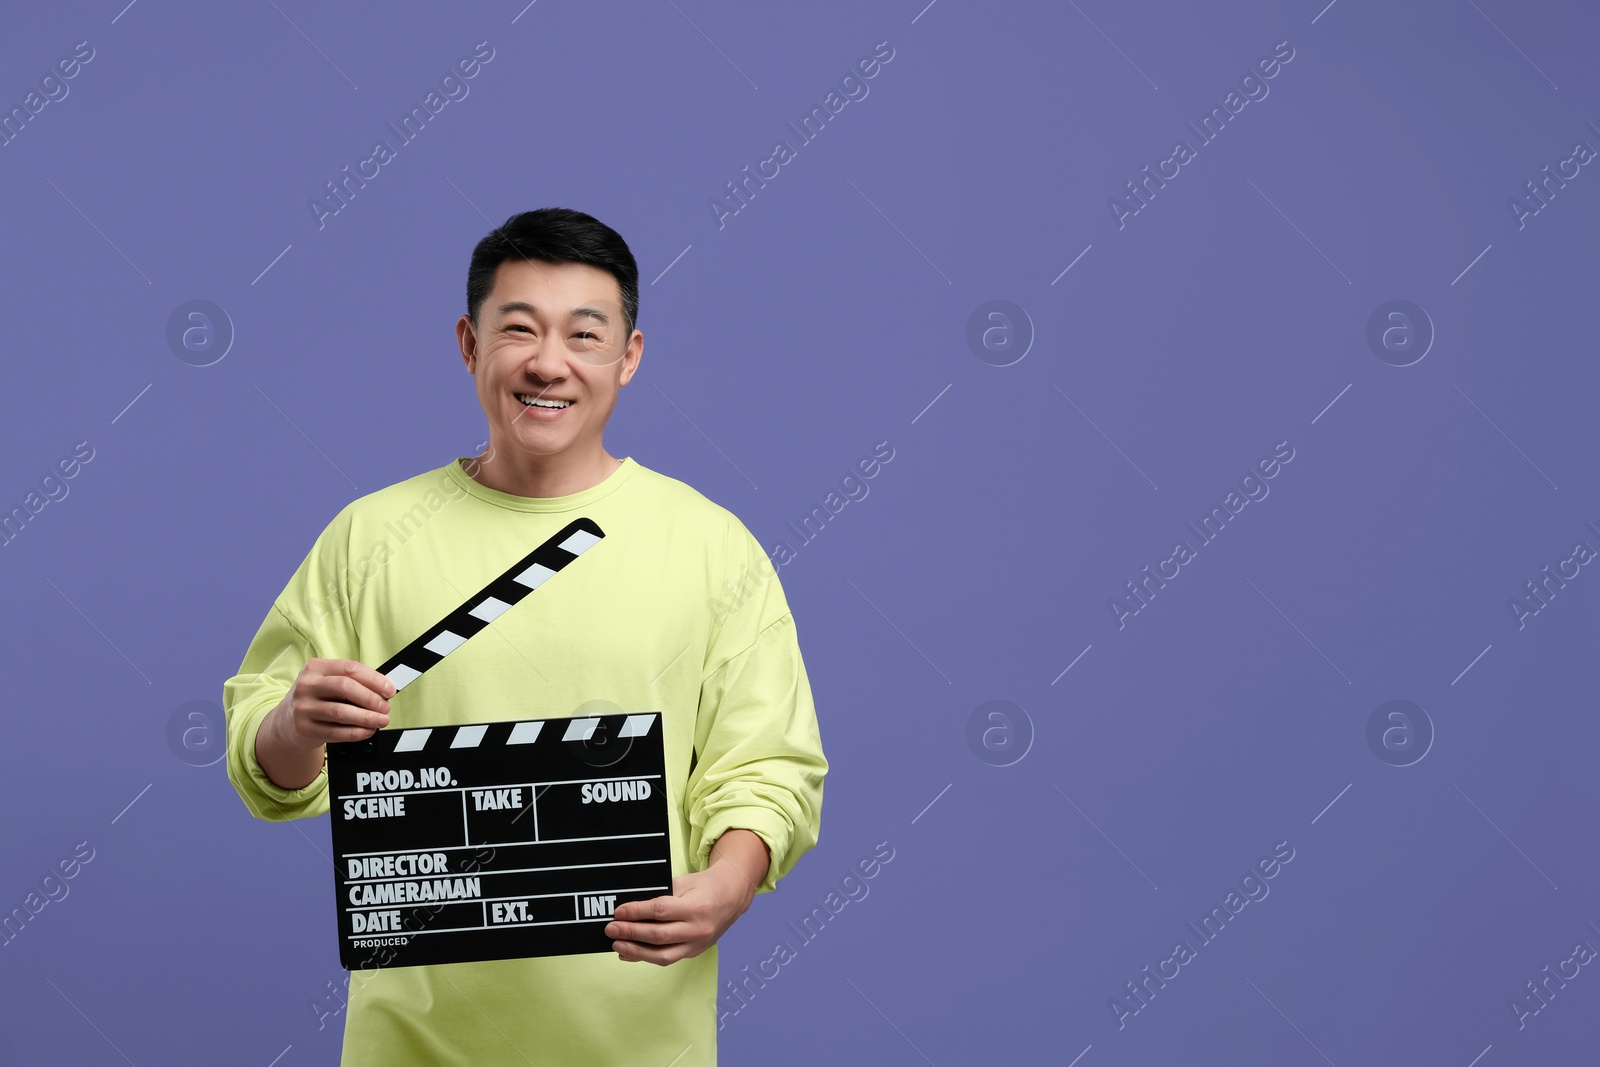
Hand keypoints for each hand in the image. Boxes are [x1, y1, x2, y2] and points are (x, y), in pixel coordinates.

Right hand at [276, 657, 393, 747]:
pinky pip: (336, 732)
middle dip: (371, 698)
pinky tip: (368, 731)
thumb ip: (353, 682)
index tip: (390, 691)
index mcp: (316, 667)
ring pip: (341, 712)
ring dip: (367, 718)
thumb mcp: (328, 682)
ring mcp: (303, 708)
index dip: (375, 680)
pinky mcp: (304, 729)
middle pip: (345, 687)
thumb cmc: (317, 698)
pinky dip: (356, 732)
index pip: (350, 668)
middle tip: (386, 707)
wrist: (287, 721)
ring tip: (381, 720)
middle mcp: (306, 685)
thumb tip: (385, 689)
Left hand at [605, 829, 768, 964]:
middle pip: (659, 935)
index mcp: (697, 907)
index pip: (661, 911)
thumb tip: (632, 907)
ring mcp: (697, 944)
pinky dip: (646, 957)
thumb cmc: (706, 886)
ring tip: (617, 945)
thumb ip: (660, 894)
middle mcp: (698, 929)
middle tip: (611, 929)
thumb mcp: (685, 882)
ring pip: (662, 955)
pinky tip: (629, 953)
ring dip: (636, 951)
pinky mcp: (694, 952)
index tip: (619, 911)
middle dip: (631, 932)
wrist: (732, 897)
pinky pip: (668, 958)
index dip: (637, 912)